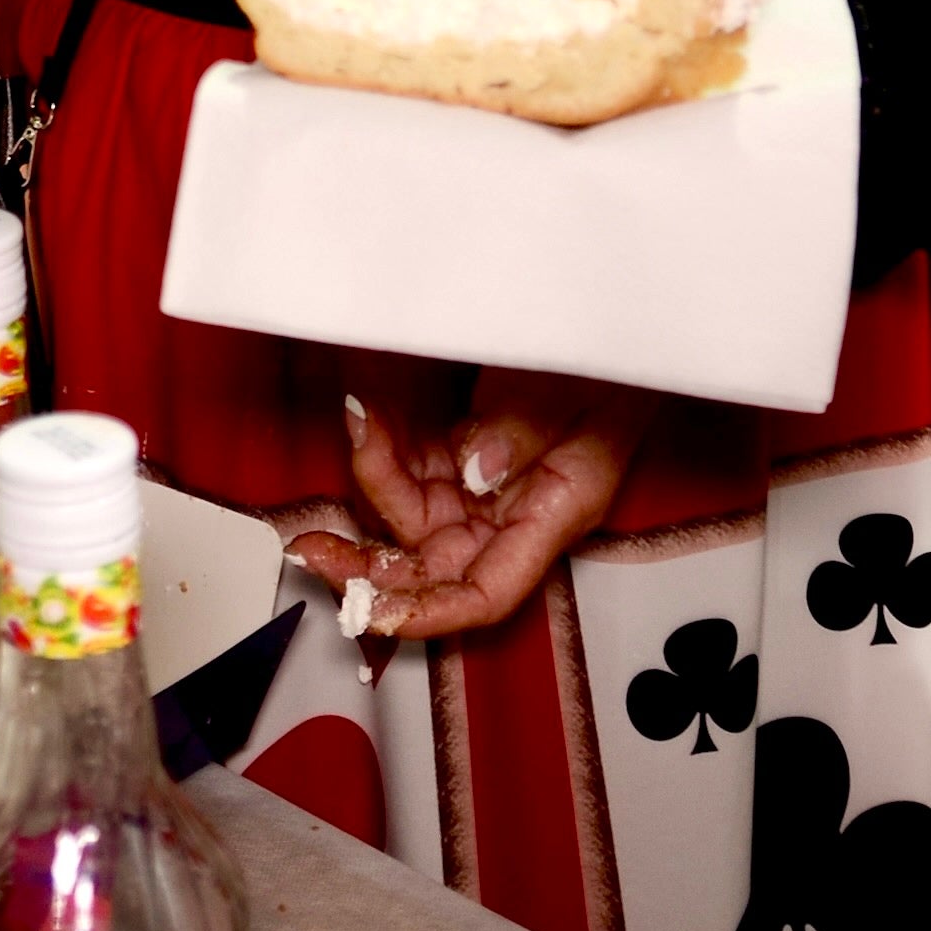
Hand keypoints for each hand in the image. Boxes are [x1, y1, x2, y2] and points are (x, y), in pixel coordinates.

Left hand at [288, 372, 650, 637]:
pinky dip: (384, 446)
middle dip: (368, 565)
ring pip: (410, 516)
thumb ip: (525, 431)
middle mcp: (513, 510)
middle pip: (432, 566)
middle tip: (312, 546)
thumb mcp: (577, 389)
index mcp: (553, 512)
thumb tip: (476, 471)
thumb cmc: (612, 360)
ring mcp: (487, 482)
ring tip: (358, 422)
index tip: (371, 608)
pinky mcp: (467, 449)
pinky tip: (368, 411)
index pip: (485, 593)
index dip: (426, 612)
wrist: (617, 318)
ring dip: (372, 481)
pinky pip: (412, 467)